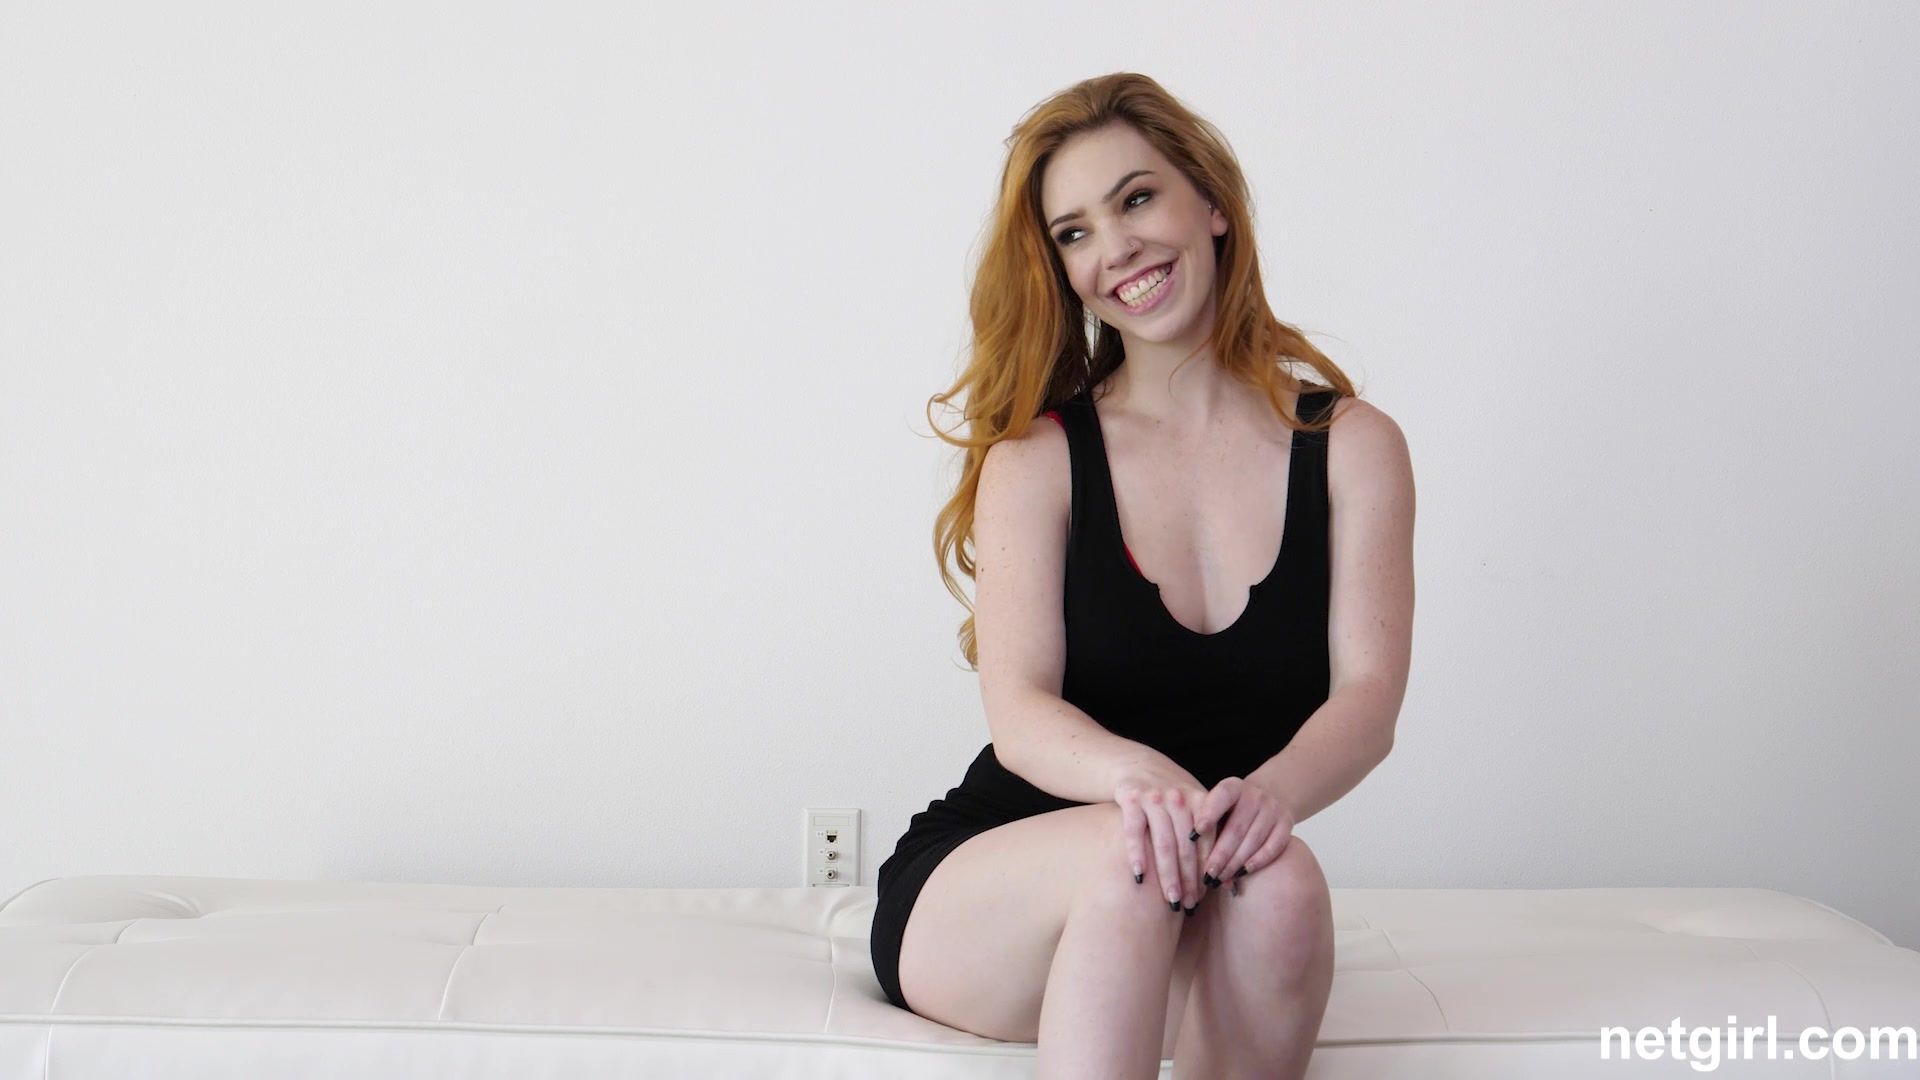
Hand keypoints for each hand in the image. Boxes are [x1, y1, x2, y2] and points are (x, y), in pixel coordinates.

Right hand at [1113, 756, 1212, 911]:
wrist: (1137, 764)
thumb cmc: (1172, 795)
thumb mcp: (1194, 804)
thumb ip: (1209, 833)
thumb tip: (1229, 878)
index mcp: (1200, 800)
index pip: (1209, 841)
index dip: (1208, 869)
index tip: (1208, 894)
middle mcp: (1179, 799)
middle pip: (1187, 847)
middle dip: (1190, 879)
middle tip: (1190, 904)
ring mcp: (1155, 798)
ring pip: (1164, 843)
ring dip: (1168, 874)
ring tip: (1171, 900)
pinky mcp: (1131, 799)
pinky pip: (1135, 832)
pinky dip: (1138, 854)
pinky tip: (1140, 877)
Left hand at [1191, 776, 1294, 896]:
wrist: (1267, 798)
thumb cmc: (1231, 810)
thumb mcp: (1217, 806)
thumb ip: (1205, 821)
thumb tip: (1189, 846)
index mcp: (1233, 786)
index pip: (1221, 796)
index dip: (1208, 814)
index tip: (1193, 835)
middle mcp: (1255, 795)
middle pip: (1236, 827)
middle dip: (1220, 854)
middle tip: (1207, 874)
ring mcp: (1273, 809)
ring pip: (1254, 839)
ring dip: (1235, 862)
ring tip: (1220, 878)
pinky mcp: (1287, 823)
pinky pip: (1274, 846)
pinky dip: (1258, 861)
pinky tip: (1243, 872)